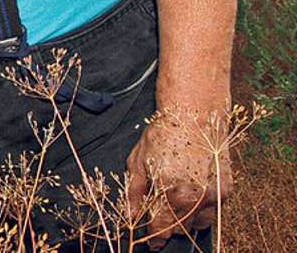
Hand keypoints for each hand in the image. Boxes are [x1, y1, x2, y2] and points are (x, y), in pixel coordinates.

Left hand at [125, 110, 232, 249]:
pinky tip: (189, 198)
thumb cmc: (162, 135)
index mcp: (171, 191)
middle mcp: (195, 197)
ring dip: (184, 223)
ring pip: (197, 225)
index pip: (161, 229)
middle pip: (179, 230)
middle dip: (166, 228)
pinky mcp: (226, 190)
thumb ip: (134, 194)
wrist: (194, 116)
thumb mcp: (138, 162)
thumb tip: (130, 217)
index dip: (153, 238)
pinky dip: (199, 212)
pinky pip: (211, 213)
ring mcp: (214, 195)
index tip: (149, 243)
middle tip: (157, 219)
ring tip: (172, 207)